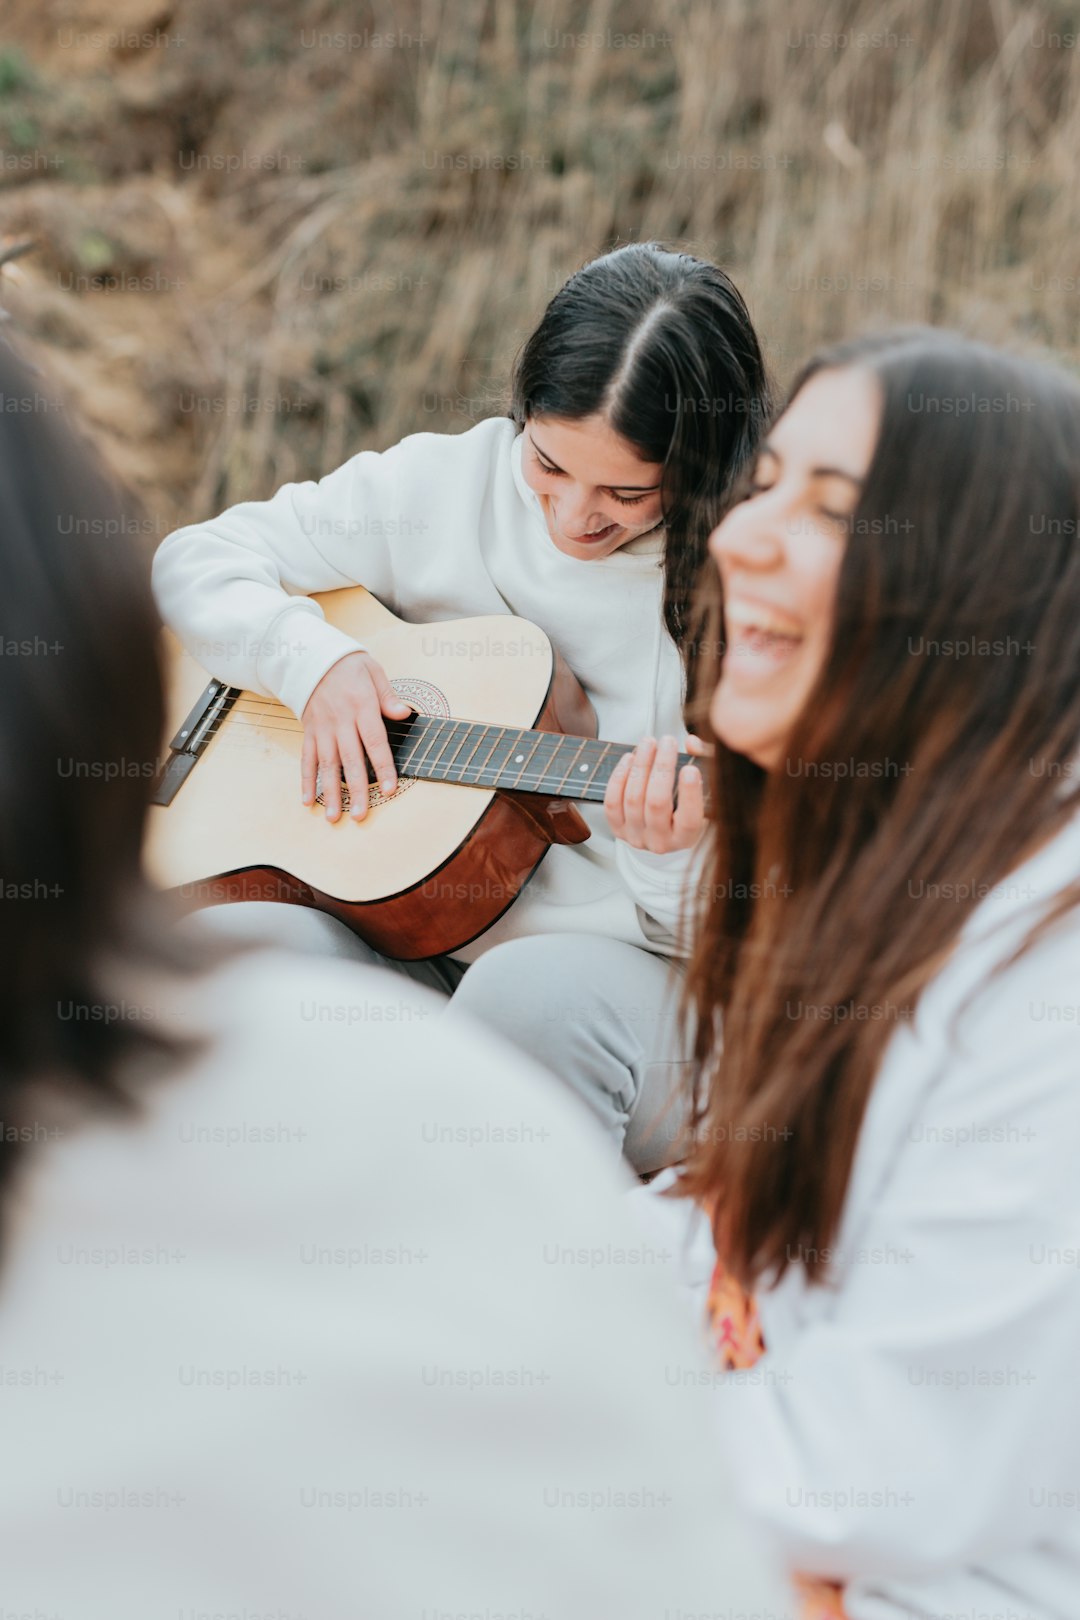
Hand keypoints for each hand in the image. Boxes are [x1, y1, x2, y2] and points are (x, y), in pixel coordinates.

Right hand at [300, 651, 411, 821]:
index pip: (374, 742)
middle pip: (350, 760)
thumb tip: (404, 714)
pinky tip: (308, 801)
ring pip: (327, 764)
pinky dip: (306, 780)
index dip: (383, 766)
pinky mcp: (309, 731)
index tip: (390, 789)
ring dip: (330, 793)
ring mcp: (322, 728)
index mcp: (360, 706)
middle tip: (361, 815)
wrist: (310, 655)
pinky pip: (307, 758)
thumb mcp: (372, 670)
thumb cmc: (347, 664)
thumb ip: (387, 696)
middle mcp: (340, 721)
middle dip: (356, 790)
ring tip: (334, 817)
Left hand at [604, 734, 705, 852]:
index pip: (689, 819)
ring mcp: (636, 836)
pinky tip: (630, 758)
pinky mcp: (617, 828)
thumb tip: (692, 743)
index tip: (690, 768)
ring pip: (633, 798)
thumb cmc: (687, 807)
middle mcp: (661, 842)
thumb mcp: (704, 789)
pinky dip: (619, 776)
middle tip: (668, 741)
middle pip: (657, 802)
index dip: (689, 793)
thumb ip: (704, 763)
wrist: (664, 830)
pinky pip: (612, 802)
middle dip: (662, 767)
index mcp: (687, 837)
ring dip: (640, 765)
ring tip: (648, 743)